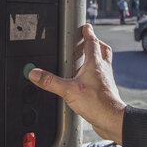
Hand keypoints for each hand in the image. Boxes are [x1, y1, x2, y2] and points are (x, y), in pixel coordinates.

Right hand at [28, 24, 125, 143]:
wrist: (112, 119)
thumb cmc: (97, 103)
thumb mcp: (69, 91)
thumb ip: (51, 82)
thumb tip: (35, 73)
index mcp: (95, 64)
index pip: (93, 42)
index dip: (88, 33)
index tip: (86, 27)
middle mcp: (103, 69)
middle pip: (102, 50)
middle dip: (95, 43)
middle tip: (88, 41)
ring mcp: (105, 80)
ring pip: (103, 63)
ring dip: (96, 58)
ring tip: (85, 60)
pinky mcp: (105, 91)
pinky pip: (101, 77)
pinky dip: (94, 74)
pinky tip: (86, 81)